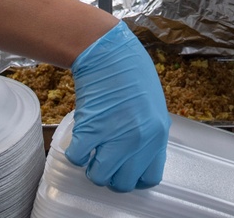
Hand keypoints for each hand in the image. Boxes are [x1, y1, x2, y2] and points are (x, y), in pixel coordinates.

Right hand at [67, 22, 169, 191]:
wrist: (107, 51)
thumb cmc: (131, 72)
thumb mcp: (153, 105)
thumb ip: (148, 133)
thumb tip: (136, 155)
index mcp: (157, 134)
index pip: (149, 178)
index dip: (134, 176)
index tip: (125, 169)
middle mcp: (138, 140)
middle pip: (122, 182)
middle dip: (111, 174)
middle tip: (104, 160)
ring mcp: (114, 136)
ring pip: (99, 176)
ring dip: (92, 167)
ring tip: (91, 151)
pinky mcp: (90, 129)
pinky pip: (78, 158)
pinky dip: (76, 153)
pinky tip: (79, 140)